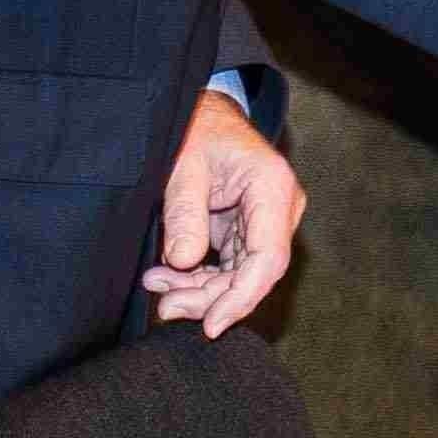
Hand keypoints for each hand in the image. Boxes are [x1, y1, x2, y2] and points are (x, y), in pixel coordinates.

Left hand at [146, 88, 302, 336]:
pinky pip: (230, 265)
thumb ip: (185, 215)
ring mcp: (266, 220)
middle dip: (209, 298)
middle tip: (166, 306)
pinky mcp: (248, 229)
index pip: (268, 259)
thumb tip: (184, 262)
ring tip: (158, 286)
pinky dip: (199, 276)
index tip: (211, 325)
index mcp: (272, 187)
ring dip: (200, 289)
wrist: (202, 113)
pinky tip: (167, 277)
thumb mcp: (183, 167)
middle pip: (253, 274)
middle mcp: (279, 208)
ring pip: (240, 275)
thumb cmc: (196, 129)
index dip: (240, 298)